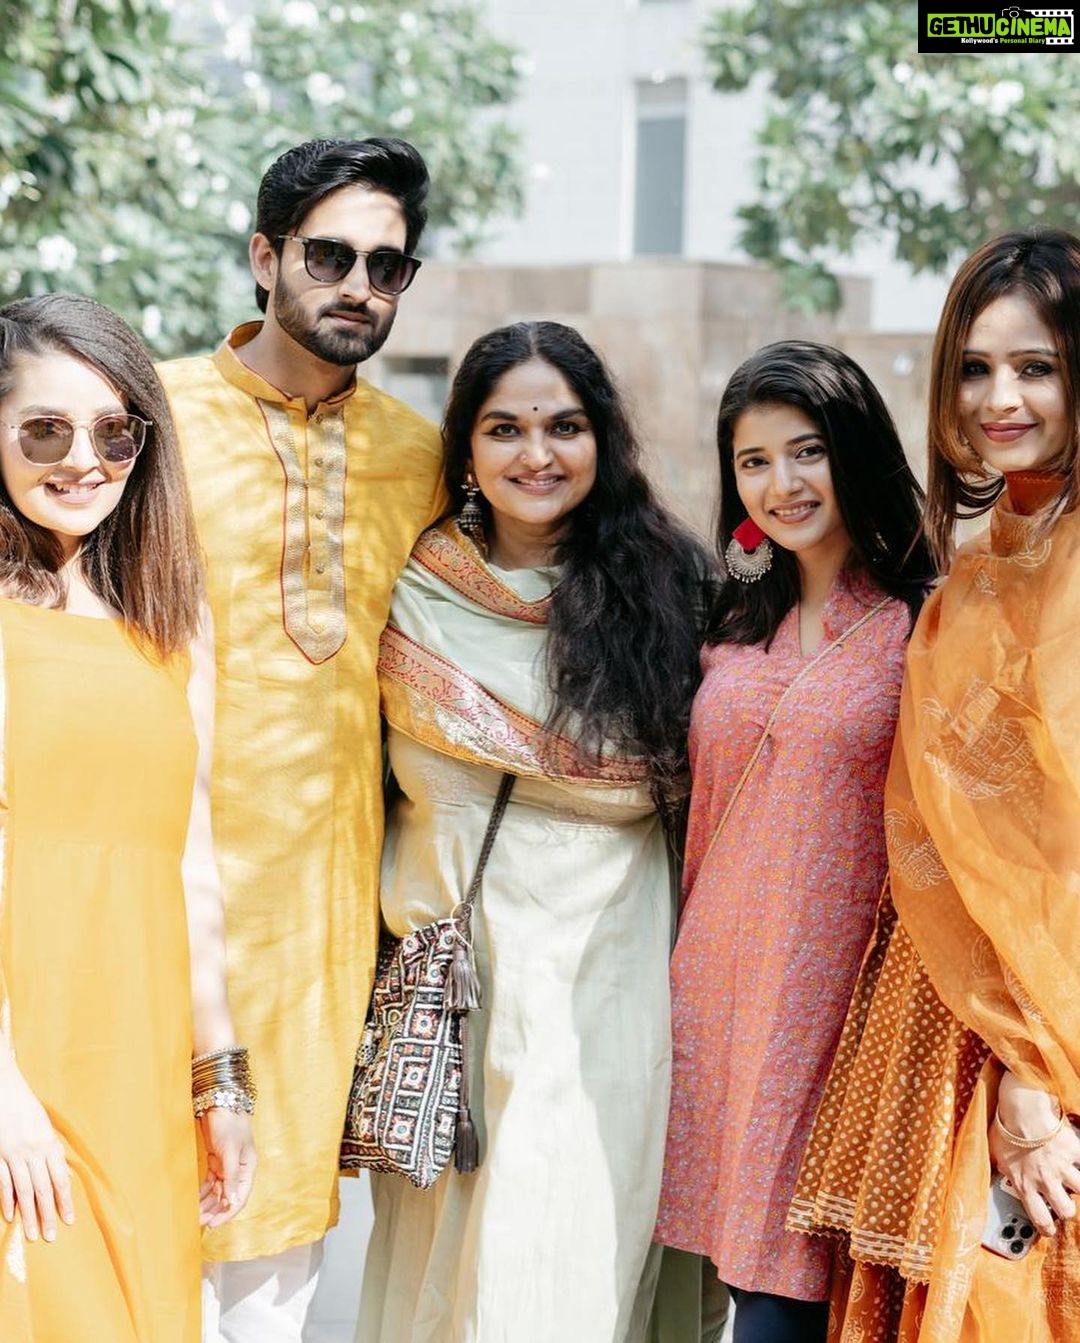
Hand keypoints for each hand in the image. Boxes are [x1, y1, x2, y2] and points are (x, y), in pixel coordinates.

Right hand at [0, 1059, 72, 1241]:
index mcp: (49, 1143)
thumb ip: (51, 1151)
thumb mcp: (44, 1126)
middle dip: (48, 1214)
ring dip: (29, 1215)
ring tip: (33, 1234)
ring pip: (24, 1190)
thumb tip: (61, 1176)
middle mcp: (34, 1150)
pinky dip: (7, 1200)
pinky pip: (3, 1182)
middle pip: (43, 1189)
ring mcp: (13, 1153)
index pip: (60, 1179)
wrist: (3, 1087)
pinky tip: (10, 1216)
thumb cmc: (25, 1107)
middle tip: (51, 1236)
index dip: (65, 1201)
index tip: (69, 1220)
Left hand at [198, 1108, 255, 1227]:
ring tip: (195, 1215)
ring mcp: (227, 1166)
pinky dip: (203, 1192)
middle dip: (214, 1210)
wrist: (219, 1104)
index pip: (240, 1196)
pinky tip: (195, 1201)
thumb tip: (230, 1201)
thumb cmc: (229, 1124)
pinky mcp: (216, 1161)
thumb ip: (230, 1176)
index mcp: (248, 1168)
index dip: (228, 1212)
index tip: (213, 1224)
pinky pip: (210, 1183)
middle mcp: (239, 1170)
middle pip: (227, 1196)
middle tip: (199, 1221)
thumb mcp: (230, 1151)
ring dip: (208, 1203)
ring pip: (217, 1191)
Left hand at [990, 1073, 1079, 1236]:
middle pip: (1067, 1211)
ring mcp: (1062, 1167)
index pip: (1039, 1218)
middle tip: (1063, 1201)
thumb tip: (996, 1172)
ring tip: (1071, 1178)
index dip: (1047, 1229)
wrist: (1022, 1110)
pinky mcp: (1074, 1152)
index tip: (1050, 1230)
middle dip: (1066, 1209)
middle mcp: (1045, 1180)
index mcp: (1024, 1184)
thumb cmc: (1005, 1129)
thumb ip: (1000, 1167)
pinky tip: (1077, 1159)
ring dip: (1077, 1185)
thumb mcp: (995, 1153)